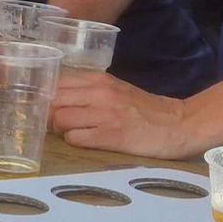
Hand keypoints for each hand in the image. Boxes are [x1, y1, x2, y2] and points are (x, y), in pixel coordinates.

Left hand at [50, 71, 196, 159]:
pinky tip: (85, 142)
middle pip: (52, 101)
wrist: (177, 124)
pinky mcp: (111, 136)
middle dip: (48, 116)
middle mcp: (98, 93)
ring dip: (60, 131)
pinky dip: (74, 142)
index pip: (54, 83)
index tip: (45, 108)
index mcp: (97, 79)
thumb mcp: (113, 89)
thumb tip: (55, 98)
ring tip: (73, 134)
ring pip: (59, 120)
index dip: (44, 98)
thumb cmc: (142, 109)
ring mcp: (104, 114)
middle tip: (56, 126)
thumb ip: (86, 90)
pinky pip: (75, 138)